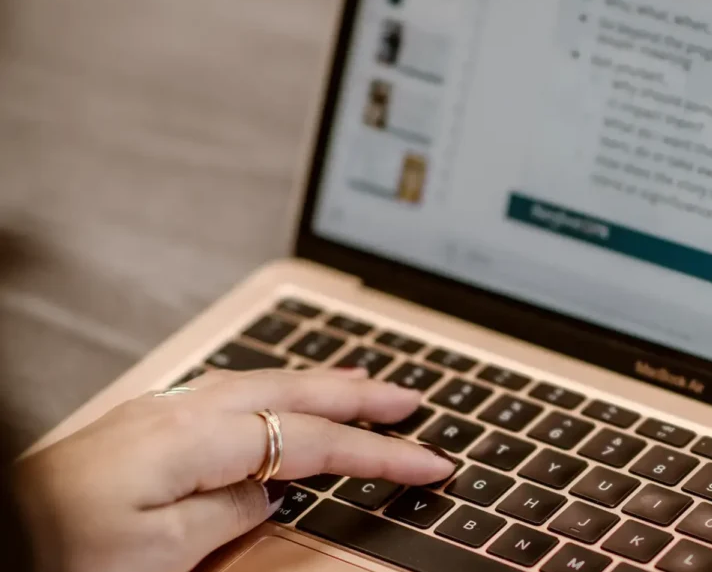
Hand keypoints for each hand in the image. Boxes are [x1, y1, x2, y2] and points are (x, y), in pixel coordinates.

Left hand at [16, 369, 455, 571]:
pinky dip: (278, 390)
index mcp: (198, 436)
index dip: (377, 450)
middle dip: (361, 393)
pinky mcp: (149, 422)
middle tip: (412, 397)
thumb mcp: (155, 555)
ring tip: (362, 383)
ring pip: (267, 383)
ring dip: (321, 383)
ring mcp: (165, 409)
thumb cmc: (58, 548)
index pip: (313, 440)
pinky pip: (234, 392)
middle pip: (297, 391)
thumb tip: (271, 490)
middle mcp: (186, 408)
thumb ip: (226, 513)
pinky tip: (281, 400)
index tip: (428, 458)